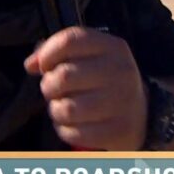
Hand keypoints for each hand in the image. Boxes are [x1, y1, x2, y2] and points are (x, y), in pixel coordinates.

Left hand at [24, 27, 146, 150]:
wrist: (141, 114)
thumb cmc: (103, 81)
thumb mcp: (89, 57)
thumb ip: (58, 52)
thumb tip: (31, 64)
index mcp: (113, 47)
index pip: (71, 40)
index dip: (48, 53)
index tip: (44, 65)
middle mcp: (121, 71)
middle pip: (64, 76)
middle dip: (49, 86)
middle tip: (54, 91)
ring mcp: (122, 102)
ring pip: (66, 108)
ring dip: (56, 110)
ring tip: (63, 108)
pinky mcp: (119, 131)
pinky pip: (74, 133)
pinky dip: (65, 130)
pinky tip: (72, 124)